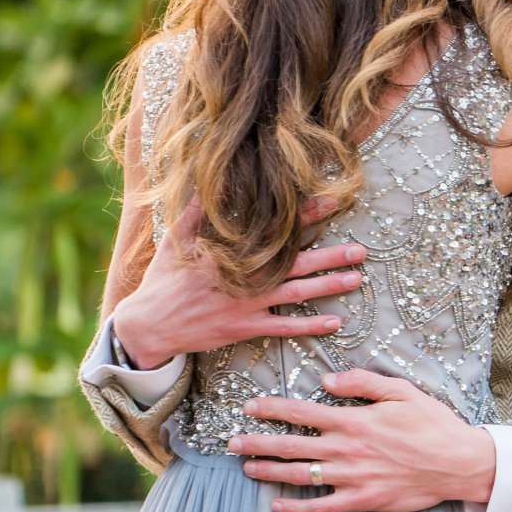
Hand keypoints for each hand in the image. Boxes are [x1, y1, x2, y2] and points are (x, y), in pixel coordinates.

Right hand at [112, 199, 361, 369]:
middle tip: (362, 249)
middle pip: (296, 261)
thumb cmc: (164, 281)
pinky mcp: (245, 328)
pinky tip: (335, 322)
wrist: (149, 326)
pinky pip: (284, 327)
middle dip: (331, 254)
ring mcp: (246, 304)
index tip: (331, 202)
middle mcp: (243, 276)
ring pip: (296, 293)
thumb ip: (195, 214)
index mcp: (229, 251)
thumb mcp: (174, 242)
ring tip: (357, 278)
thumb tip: (206, 184)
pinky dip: (309, 325)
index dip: (304, 215)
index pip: (274, 228)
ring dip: (329, 286)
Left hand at [230, 369, 496, 511]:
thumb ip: (363, 382)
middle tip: (232, 443)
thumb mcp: (403, 391)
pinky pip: (321, 507)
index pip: (301, 413)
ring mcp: (351, 478)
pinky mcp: (362, 500)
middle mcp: (346, 450)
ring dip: (269, 472)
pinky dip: (297, 509)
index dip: (271, 409)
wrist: (459, 463)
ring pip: (299, 476)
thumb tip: (328, 379)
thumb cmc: (434, 424)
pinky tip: (278, 506)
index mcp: (353, 421)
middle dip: (257, 443)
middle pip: (290, 446)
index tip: (249, 407)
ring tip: (247, 469)